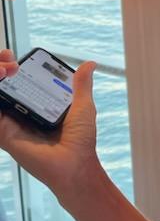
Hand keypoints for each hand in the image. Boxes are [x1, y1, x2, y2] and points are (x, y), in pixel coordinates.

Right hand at [0, 53, 100, 199]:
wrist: (75, 164)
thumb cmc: (80, 140)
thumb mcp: (82, 106)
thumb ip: (81, 85)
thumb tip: (89, 64)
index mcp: (35, 105)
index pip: (15, 80)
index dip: (8, 66)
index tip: (11, 56)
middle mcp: (20, 113)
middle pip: (1, 85)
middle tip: (8, 59)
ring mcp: (10, 123)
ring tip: (4, 69)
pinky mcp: (5, 133)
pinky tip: (0, 82)